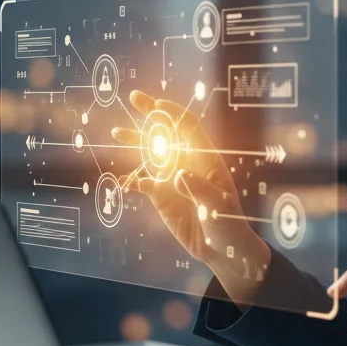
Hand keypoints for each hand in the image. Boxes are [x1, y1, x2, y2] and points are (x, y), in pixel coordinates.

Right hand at [112, 90, 268, 300]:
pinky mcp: (162, 196)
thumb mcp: (219, 207)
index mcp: (206, 159)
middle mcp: (187, 162)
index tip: (157, 105)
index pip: (190, 128)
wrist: (222, 249)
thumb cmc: (229, 223)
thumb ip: (199, 189)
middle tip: (134, 96)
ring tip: (116, 132)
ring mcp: (172, 178)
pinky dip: (131, 181)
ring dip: (134, 142)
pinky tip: (123, 183)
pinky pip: (142, 184)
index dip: (174, 114)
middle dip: (150, 114)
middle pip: (167, 132)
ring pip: (150, 153)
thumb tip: (178, 175)